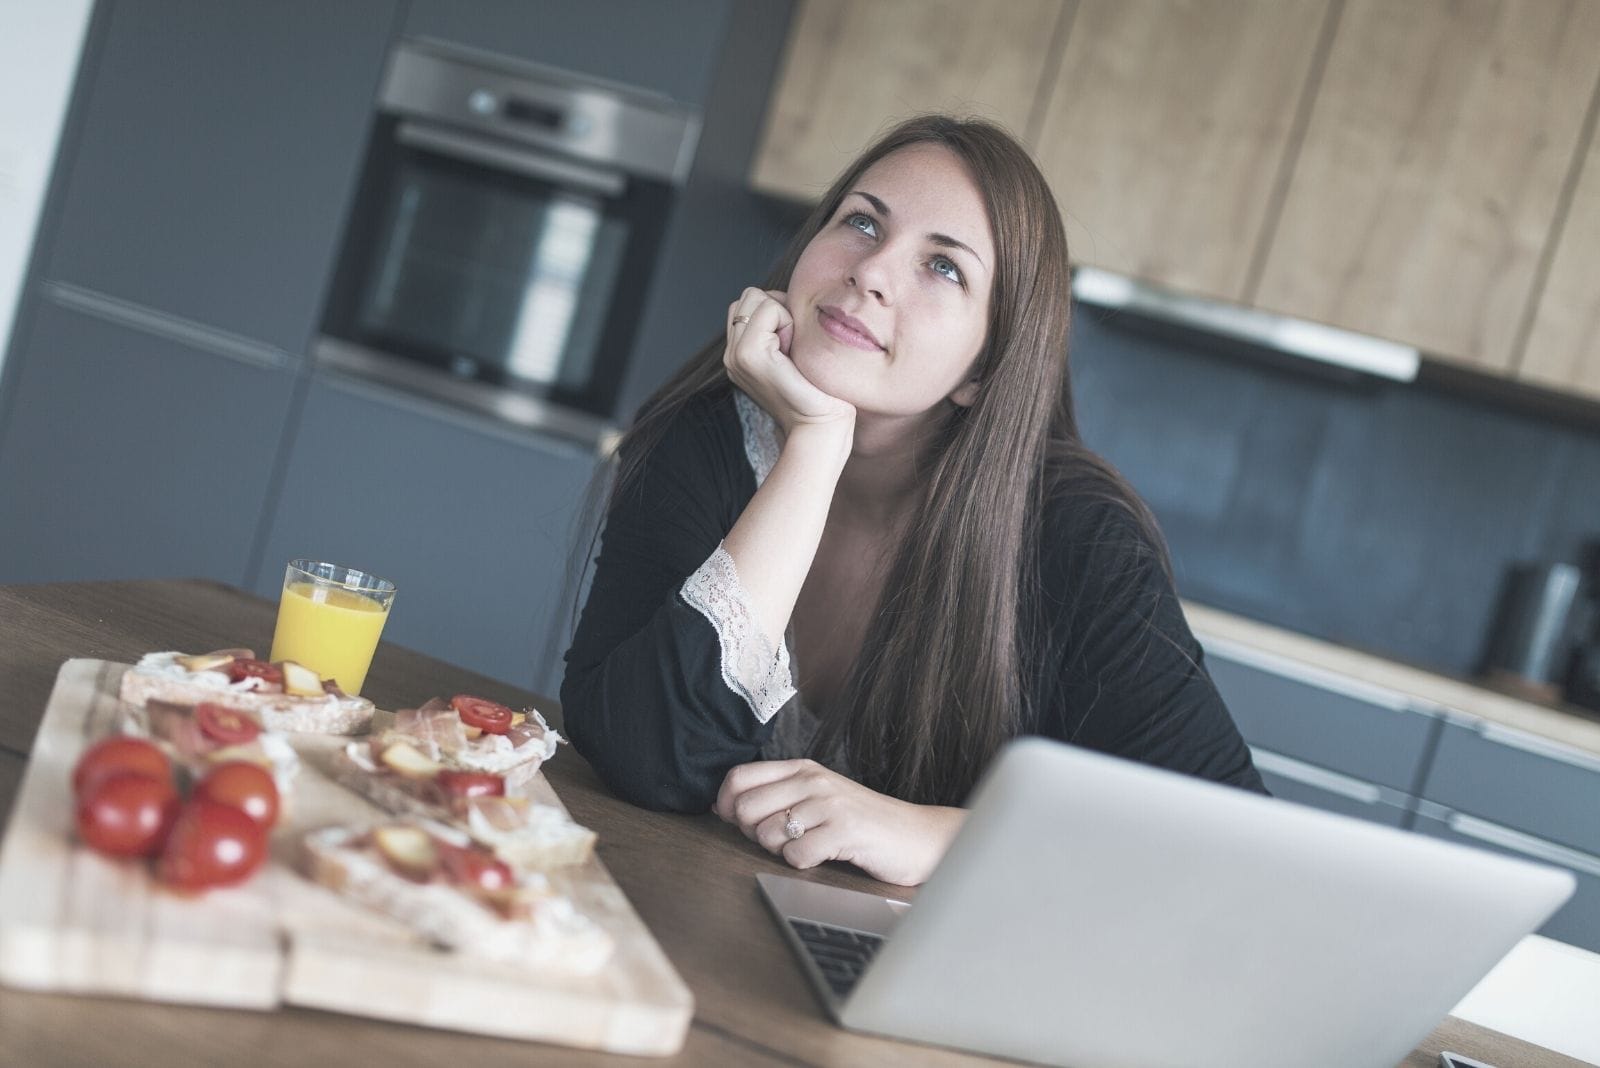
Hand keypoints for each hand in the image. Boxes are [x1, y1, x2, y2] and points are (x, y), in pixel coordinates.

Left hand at [714, 758, 963, 886]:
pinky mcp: (844, 830)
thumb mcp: (819, 797)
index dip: (726, 804)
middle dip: (753, 833)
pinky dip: (804, 863)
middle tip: (782, 839)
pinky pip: (796, 855)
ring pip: (767, 833)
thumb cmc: (863, 822)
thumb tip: (725, 808)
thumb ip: (778, 796)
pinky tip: (824, 855)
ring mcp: (830, 804)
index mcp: (803, 768)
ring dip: (780, 850)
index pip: (739, 777)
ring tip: (808, 846)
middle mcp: (814, 780)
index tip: (736, 822)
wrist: (917, 836)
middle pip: (745, 808)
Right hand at [724, 288, 854, 437]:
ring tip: (791, 350)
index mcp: (738, 355)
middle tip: (791, 345)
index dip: (776, 311)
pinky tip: (793, 353)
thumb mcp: (791, 354)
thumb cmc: (817, 391)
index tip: (791, 344)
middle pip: (748, 296)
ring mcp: (735, 356)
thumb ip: (778, 330)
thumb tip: (782, 298)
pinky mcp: (749, 355)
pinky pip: (768, 309)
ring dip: (782, 315)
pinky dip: (787, 322)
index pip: (748, 303)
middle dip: (776, 309)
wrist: (820, 425)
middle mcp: (731, 355)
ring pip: (755, 298)